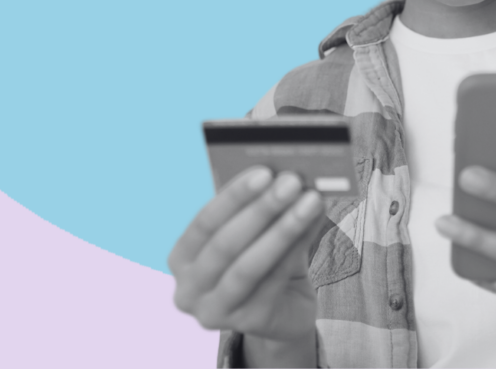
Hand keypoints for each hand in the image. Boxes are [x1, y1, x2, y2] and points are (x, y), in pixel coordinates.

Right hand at [168, 166, 324, 365]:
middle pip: (225, 244)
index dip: (233, 196)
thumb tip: (289, 176)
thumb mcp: (258, 232)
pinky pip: (274, 281)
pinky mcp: (246, 323)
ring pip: (249, 266)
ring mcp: (214, 312)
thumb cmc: (265, 263)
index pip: (203, 222)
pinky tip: (314, 224)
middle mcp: (188, 290)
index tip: (263, 172)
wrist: (284, 311)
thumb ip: (264, 208)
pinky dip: (296, 248)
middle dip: (261, 209)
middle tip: (291, 182)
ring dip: (283, 229)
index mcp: (181, 258)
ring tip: (311, 201)